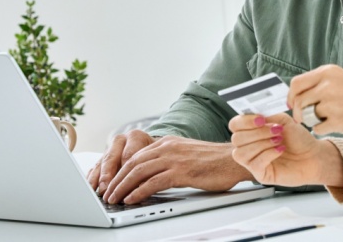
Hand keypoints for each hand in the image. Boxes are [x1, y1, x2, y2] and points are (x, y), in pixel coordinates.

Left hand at [86, 130, 254, 204]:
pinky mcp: (180, 171)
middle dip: (117, 179)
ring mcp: (174, 158)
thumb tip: (154, 176)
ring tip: (114, 198)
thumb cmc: (216, 161)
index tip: (112, 181)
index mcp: (168, 142)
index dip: (121, 169)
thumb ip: (170, 161)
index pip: (137, 155)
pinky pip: (152, 182)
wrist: (235, 160)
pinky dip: (138, 192)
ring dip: (123, 186)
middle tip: (107, 192)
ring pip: (138, 172)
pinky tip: (131, 199)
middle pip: (133, 162)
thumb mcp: (188, 155)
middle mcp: (168, 147)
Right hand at [87, 129, 153, 196]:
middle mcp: (120, 141)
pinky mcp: (102, 158)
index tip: (125, 184)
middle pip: (111, 158)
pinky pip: (95, 168)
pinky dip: (93, 178)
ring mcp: (110, 149)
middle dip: (107, 176)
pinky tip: (92, 188)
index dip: (126, 171)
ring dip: (98, 179)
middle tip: (106, 189)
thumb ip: (148, 169)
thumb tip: (141, 186)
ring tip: (98, 191)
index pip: (129, 155)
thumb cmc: (155, 154)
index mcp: (135, 136)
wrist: (151, 147)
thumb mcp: (155, 158)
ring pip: (101, 163)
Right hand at [229, 113, 342, 187]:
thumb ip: (269, 116)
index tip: (261, 119)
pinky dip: (268, 154)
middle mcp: (249, 146)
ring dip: (261, 144)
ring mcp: (253, 162)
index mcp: (252, 132)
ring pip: (241, 153)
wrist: (313, 156)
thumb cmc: (299, 139)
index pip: (234, 125)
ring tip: (278, 140)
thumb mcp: (284, 121)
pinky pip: (255, 164)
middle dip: (257, 133)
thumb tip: (256, 116)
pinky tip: (280, 150)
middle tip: (276, 130)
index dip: (245, 121)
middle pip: (236, 139)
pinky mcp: (261, 174)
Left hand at [287, 64, 342, 134]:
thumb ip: (320, 85)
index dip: (291, 96)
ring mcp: (332, 104)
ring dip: (316, 120)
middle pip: (299, 101)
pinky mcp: (337, 121)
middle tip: (306, 117)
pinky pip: (317, 129)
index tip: (293, 104)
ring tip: (334, 116)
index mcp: (328, 72)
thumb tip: (296, 97)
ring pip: (308, 116)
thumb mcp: (342, 79)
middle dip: (300, 112)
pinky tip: (338, 125)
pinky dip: (324, 130)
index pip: (296, 83)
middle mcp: (327, 86)